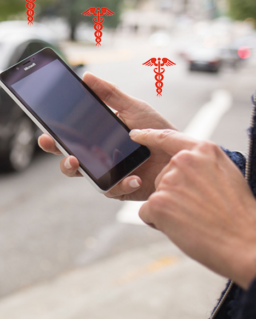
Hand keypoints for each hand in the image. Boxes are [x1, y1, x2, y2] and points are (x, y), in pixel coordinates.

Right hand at [38, 72, 175, 200]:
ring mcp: (108, 175)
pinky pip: (113, 190)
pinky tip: (133, 177)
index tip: (45, 133)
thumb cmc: (158, 130)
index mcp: (96, 139)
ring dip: (78, 170)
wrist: (183, 154)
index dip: (53, 138)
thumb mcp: (133, 108)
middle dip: (59, 155)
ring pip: (85, 177)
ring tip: (78, 162)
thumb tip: (86, 76)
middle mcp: (98, 158)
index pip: (69, 139)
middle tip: (53, 146)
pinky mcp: (123, 189)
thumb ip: (110, 94)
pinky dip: (121, 184)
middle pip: (69, 161)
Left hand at [132, 129, 255, 288]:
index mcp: (203, 151)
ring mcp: (169, 180)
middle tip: (199, 209)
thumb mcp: (226, 176)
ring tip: (194, 219)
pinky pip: (147, 213)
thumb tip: (178, 167)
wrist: (244, 242)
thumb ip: (201, 166)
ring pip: (155, 196)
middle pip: (162, 176)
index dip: (148, 136)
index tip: (134, 135)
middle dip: (173, 194)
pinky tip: (182, 228)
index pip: (168, 138)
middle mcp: (183, 161)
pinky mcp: (157, 201)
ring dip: (168, 210)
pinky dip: (158, 223)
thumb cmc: (237, 214)